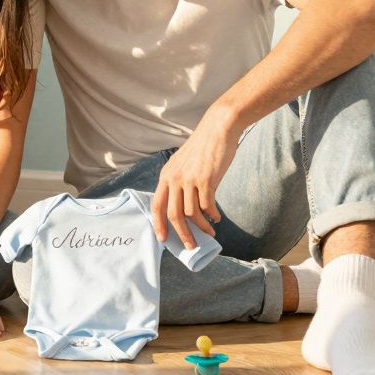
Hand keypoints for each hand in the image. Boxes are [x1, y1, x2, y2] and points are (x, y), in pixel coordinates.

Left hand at [152, 110, 238, 249]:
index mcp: (166, 175)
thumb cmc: (203, 147)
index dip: (158, 224)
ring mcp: (190, 180)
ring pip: (192, 213)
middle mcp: (174, 179)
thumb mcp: (182, 163)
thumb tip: (183, 206)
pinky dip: (212, 215)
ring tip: (210, 232)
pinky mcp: (206, 180)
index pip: (156, 204)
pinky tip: (216, 218)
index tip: (163, 239)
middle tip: (191, 245)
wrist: (218, 129)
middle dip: (182, 234)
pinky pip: (207, 206)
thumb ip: (179, 181)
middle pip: (173, 214)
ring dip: (202, 226)